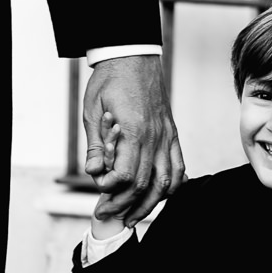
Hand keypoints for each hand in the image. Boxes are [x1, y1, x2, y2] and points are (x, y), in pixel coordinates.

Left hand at [83, 55, 184, 224]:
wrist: (132, 55)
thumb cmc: (110, 80)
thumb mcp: (93, 110)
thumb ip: (96, 145)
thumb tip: (95, 171)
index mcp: (135, 130)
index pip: (128, 176)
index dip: (112, 190)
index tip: (99, 191)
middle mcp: (156, 137)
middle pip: (146, 185)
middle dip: (125, 205)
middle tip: (106, 215)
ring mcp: (167, 135)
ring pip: (167, 182)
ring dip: (151, 204)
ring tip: (133, 217)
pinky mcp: (172, 132)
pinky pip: (179, 166)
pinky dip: (172, 186)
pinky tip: (160, 196)